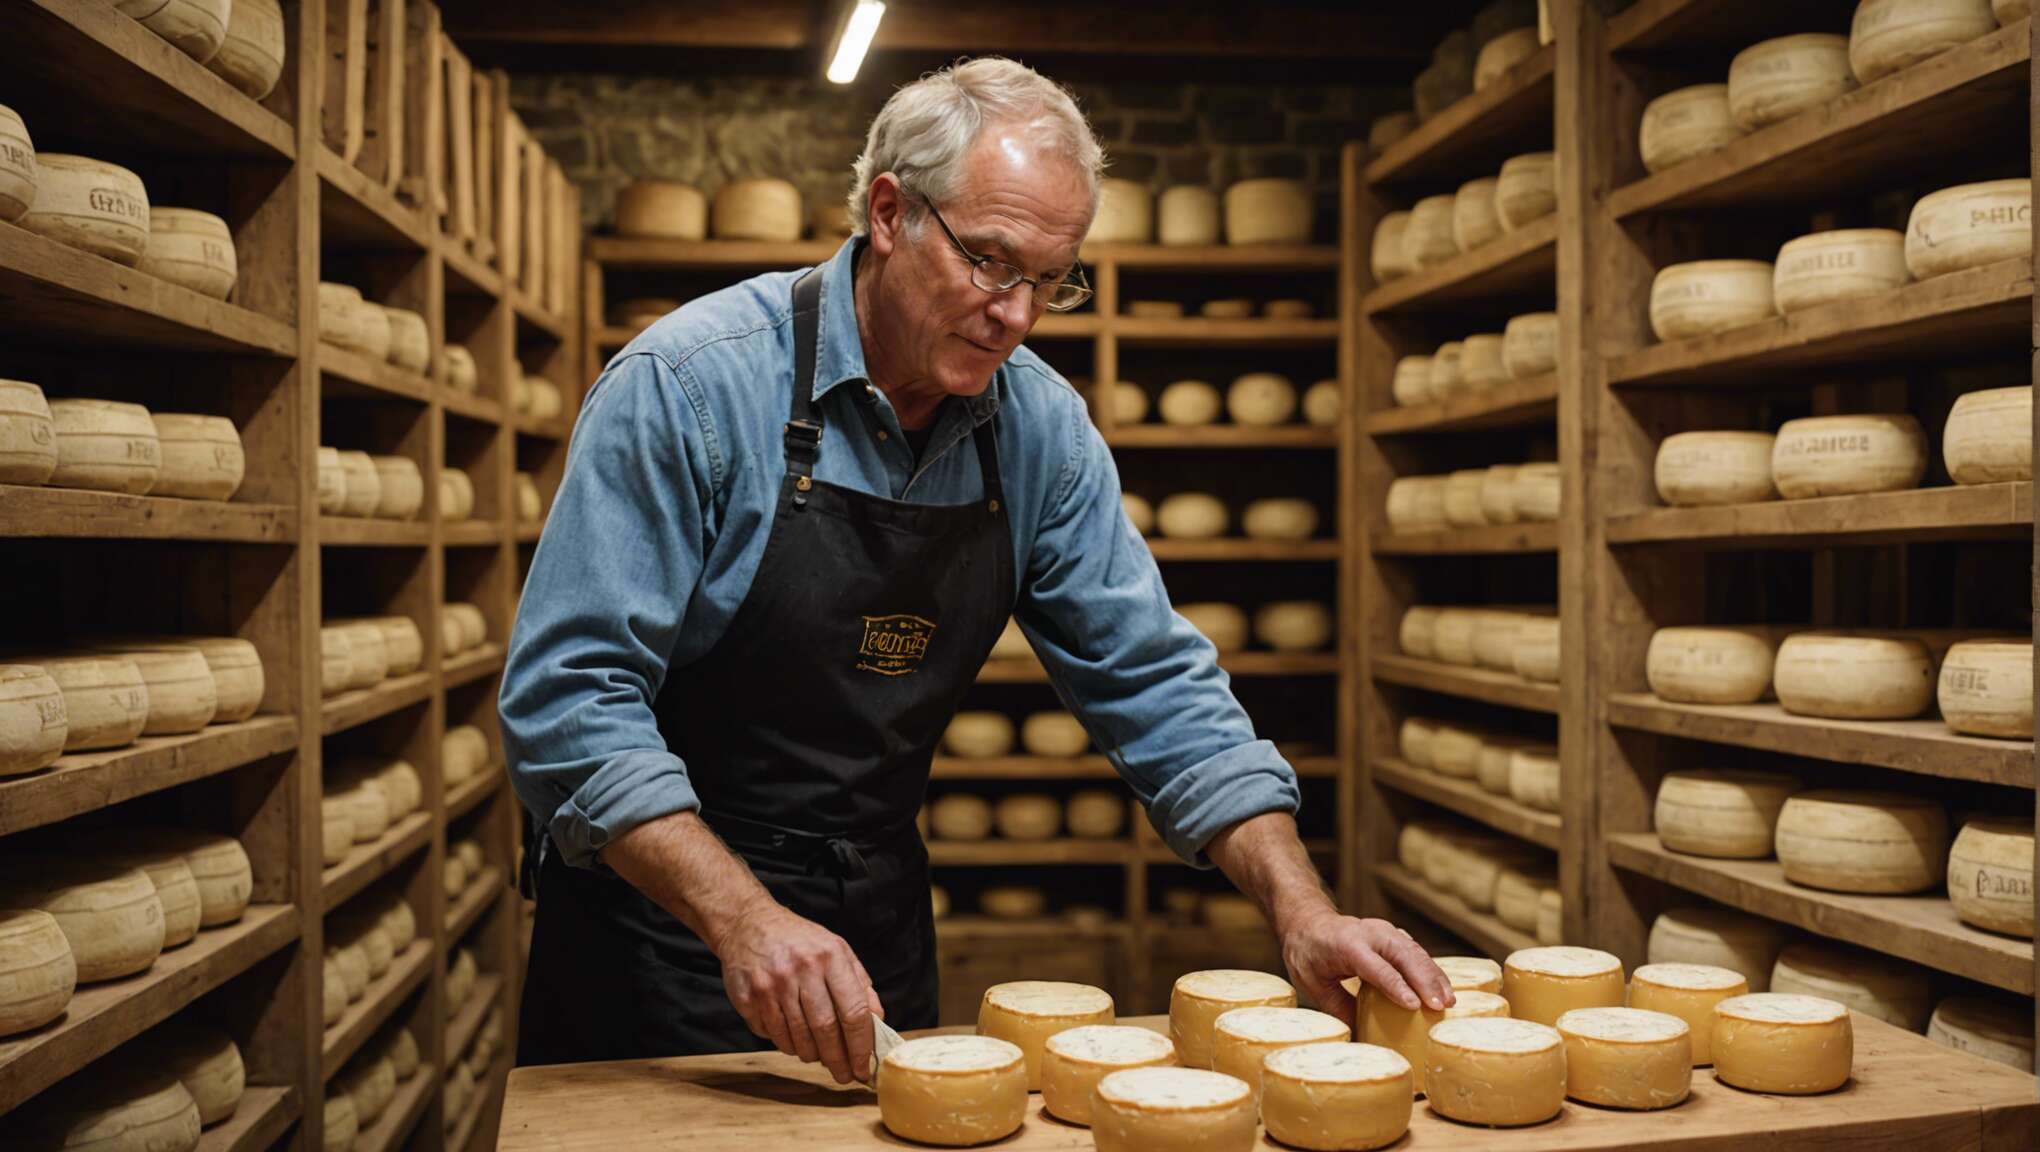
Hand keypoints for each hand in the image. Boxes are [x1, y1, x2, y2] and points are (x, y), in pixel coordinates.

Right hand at [713, 900, 885, 1083]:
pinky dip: (786, 1044)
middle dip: (838, 1060)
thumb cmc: (800, 941)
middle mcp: (801, 969)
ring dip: (811, 1055)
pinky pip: (772, 1035)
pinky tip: (792, 1039)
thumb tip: (878, 1021)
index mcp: (830, 956)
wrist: (748, 924)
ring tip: (818, 1056)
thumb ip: (859, 984)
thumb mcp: (836, 949)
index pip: (853, 1010)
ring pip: (797, 1038)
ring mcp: (772, 984)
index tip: (864, 1067)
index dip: (861, 1045)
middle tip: (844, 1075)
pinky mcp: (749, 996)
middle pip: (825, 1029)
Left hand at [1281, 908, 1453, 1031]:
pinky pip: (1417, 952)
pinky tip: (1443, 989)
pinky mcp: (1394, 935)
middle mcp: (1370, 933)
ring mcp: (1385, 931)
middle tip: (1442, 1007)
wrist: (1309, 922)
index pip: (1377, 967)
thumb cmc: (1308, 954)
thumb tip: (1360, 1040)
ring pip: (1415, 951)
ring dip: (1434, 976)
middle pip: (1404, 955)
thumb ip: (1338, 1009)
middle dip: (1426, 981)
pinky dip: (1431, 970)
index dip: (1397, 986)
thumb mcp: (1314, 984)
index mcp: (1347, 944)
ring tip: (1449, 1002)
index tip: (1415, 1006)